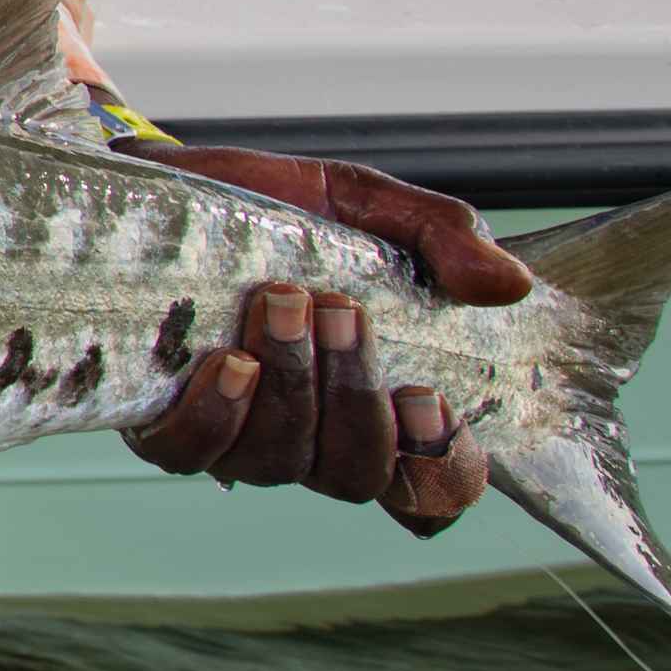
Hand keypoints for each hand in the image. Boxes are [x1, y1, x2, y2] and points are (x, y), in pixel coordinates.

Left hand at [114, 142, 532, 535]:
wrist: (167, 182)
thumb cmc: (276, 209)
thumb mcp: (367, 204)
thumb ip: (442, 237)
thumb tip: (509, 284)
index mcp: (373, 400)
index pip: (431, 488)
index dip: (442, 471)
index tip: (428, 399)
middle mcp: (309, 435)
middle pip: (356, 474)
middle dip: (355, 394)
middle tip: (339, 308)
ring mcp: (236, 436)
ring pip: (279, 461)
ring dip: (291, 383)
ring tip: (281, 303)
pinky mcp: (162, 421)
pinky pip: (192, 453)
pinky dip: (219, 414)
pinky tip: (230, 363)